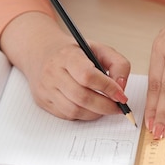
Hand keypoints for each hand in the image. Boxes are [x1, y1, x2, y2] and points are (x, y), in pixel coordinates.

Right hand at [0, 12, 130, 119]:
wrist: (42, 52)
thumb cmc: (75, 52)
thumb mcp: (100, 49)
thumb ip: (118, 64)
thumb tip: (121, 87)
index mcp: (67, 56)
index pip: (88, 76)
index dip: (107, 88)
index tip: (122, 96)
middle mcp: (52, 72)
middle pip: (82, 97)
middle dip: (105, 106)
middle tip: (118, 107)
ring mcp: (45, 89)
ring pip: (74, 110)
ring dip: (95, 113)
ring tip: (106, 108)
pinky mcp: (43, 101)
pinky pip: (67, 115)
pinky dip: (83, 115)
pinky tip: (90, 108)